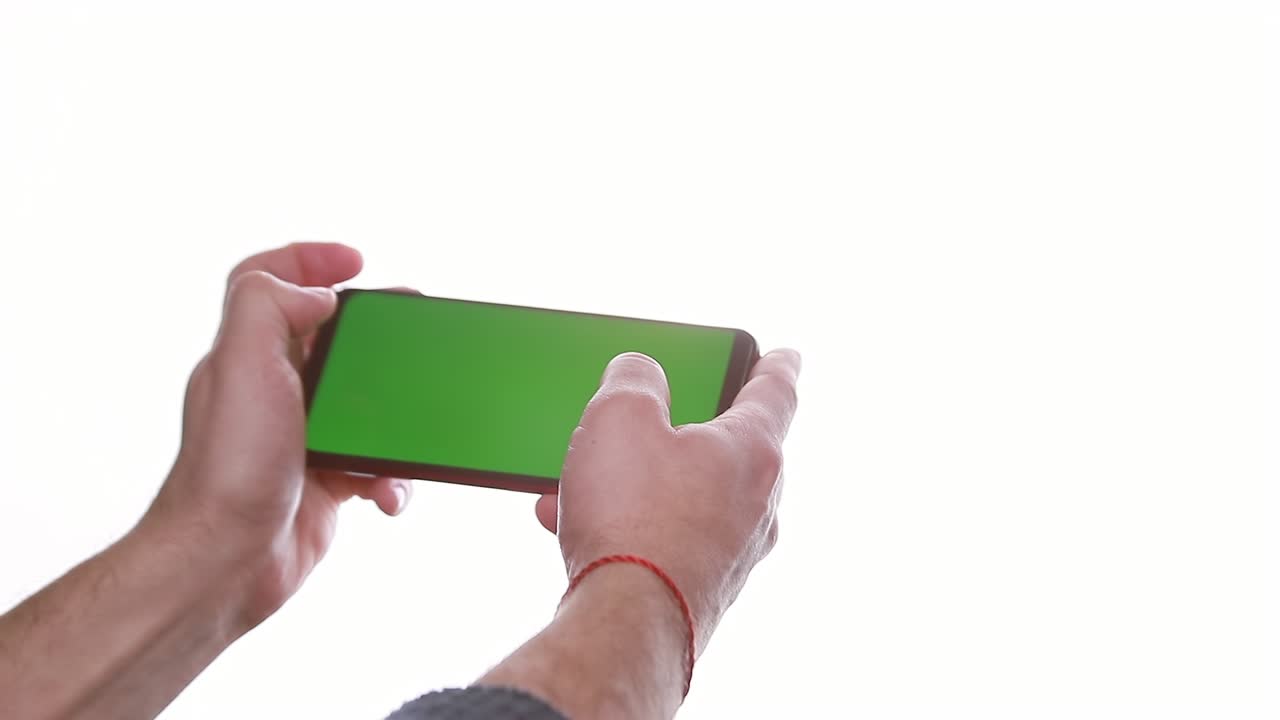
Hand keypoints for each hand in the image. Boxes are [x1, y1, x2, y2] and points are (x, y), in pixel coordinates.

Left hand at [142, 243, 413, 632]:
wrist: (228, 562)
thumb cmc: (230, 470)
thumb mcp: (241, 364)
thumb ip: (269, 306)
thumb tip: (316, 294)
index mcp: (248, 353)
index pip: (268, 282)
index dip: (308, 259)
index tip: (356, 260)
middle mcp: (271, 389)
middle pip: (330, 338)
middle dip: (375, 333)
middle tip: (414, 328)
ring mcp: (299, 436)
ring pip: (362, 403)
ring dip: (395, 415)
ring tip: (417, 420)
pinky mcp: (324, 480)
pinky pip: (373, 463)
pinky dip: (390, 475)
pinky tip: (389, 491)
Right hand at [535, 349, 800, 653]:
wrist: (627, 627)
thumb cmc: (632, 518)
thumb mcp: (620, 417)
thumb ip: (633, 379)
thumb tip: (640, 373)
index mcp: (752, 450)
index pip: (776, 392)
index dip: (774, 365)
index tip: (784, 356)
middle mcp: (757, 504)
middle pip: (725, 447)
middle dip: (678, 430)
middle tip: (654, 415)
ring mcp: (733, 552)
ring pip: (682, 496)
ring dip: (631, 481)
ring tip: (576, 479)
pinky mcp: (702, 590)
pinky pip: (663, 537)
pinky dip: (624, 523)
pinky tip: (569, 523)